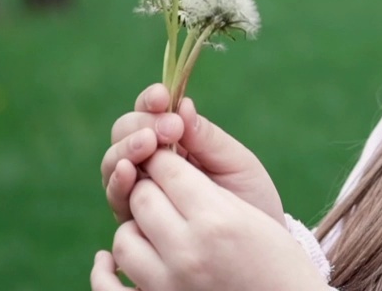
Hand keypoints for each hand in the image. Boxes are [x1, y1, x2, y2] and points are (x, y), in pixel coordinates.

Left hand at [90, 152, 328, 290]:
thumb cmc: (276, 244)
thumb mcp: (253, 188)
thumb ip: (211, 148)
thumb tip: (181, 108)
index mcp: (214, 218)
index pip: (163, 167)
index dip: (164, 153)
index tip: (172, 151)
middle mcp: (187, 253)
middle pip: (140, 198)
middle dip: (149, 182)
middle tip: (169, 185)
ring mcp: (168, 286)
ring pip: (123, 240)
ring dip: (135, 224)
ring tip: (160, 221)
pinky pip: (110, 289)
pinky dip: (105, 271)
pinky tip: (110, 259)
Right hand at [101, 85, 283, 224]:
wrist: (258, 251)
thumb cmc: (251, 201)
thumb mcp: (237, 164)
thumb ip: (208, 138)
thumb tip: (182, 105)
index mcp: (178, 140)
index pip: (152, 112)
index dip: (151, 100)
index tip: (162, 98)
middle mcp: (153, 162)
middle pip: (125, 132)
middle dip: (139, 125)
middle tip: (164, 129)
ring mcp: (141, 190)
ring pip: (115, 161)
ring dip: (126, 149)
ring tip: (146, 145)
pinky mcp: (135, 220)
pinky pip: (118, 197)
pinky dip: (118, 181)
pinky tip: (129, 171)